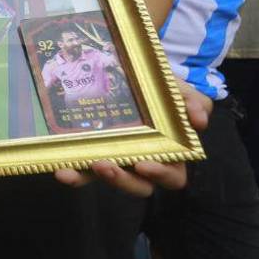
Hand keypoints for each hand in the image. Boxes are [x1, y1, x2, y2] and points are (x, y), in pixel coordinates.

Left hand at [54, 83, 210, 195]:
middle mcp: (142, 162)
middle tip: (104, 165)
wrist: (133, 72)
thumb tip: (199, 121)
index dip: (160, 174)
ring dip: (90, 178)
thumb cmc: (161, 89)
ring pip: (107, 180)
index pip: (171, 175)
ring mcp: (116, 159)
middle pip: (138, 186)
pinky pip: (82, 170)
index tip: (144, 165)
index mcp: (169, 153)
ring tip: (74, 168)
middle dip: (121, 180)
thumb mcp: (178, 89)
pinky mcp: (92, 154)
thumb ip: (193, 101)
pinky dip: (72, 172)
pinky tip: (59, 169)